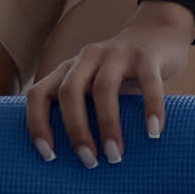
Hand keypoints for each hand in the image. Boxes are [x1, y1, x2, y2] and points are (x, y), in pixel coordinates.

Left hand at [24, 0, 194, 167]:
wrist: (158, 32)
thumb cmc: (120, 73)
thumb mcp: (92, 84)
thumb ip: (82, 109)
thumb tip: (75, 161)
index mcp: (67, 69)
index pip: (38, 93)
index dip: (37, 124)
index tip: (49, 156)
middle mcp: (86, 58)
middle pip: (69, 93)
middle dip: (76, 130)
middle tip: (89, 161)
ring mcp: (116, 54)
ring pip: (104, 88)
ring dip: (108, 125)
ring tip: (116, 156)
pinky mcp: (146, 56)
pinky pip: (148, 82)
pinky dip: (150, 108)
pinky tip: (153, 132)